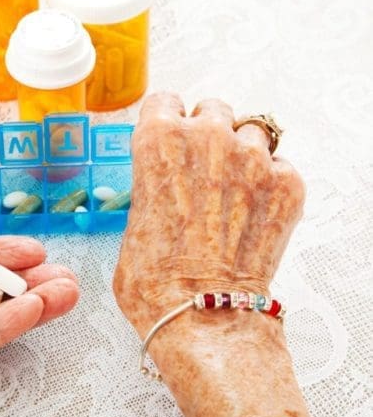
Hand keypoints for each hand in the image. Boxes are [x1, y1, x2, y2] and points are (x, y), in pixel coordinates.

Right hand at [114, 92, 304, 331]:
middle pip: (212, 108)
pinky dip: (271, 182)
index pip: (165, 100)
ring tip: (235, 188)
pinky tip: (255, 211)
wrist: (201, 315)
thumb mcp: (131, 220)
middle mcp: (206, 138)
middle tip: (204, 164)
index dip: (167, 119)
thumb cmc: (156, 279)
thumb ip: (149, 188)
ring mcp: (252, 158)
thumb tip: (161, 189)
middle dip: (207, 132)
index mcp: (159, 140)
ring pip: (251, 131)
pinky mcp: (286, 184)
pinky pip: (281, 165)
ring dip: (243, 152)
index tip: (172, 131)